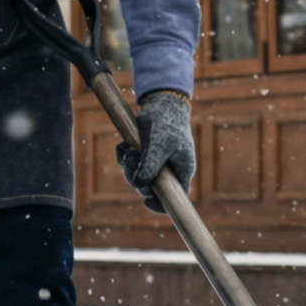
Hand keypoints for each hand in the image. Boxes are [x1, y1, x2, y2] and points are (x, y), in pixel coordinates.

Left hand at [116, 90, 193, 213]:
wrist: (161, 100)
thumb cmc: (165, 123)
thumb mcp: (158, 146)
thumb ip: (150, 167)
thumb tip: (139, 185)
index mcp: (182, 170)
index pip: (175, 197)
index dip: (161, 204)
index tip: (146, 202)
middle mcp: (170, 169)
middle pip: (150, 187)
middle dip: (135, 176)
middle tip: (130, 158)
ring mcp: (158, 162)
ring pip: (138, 175)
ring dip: (128, 164)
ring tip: (127, 148)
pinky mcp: (146, 153)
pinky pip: (132, 163)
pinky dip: (125, 156)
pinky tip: (123, 145)